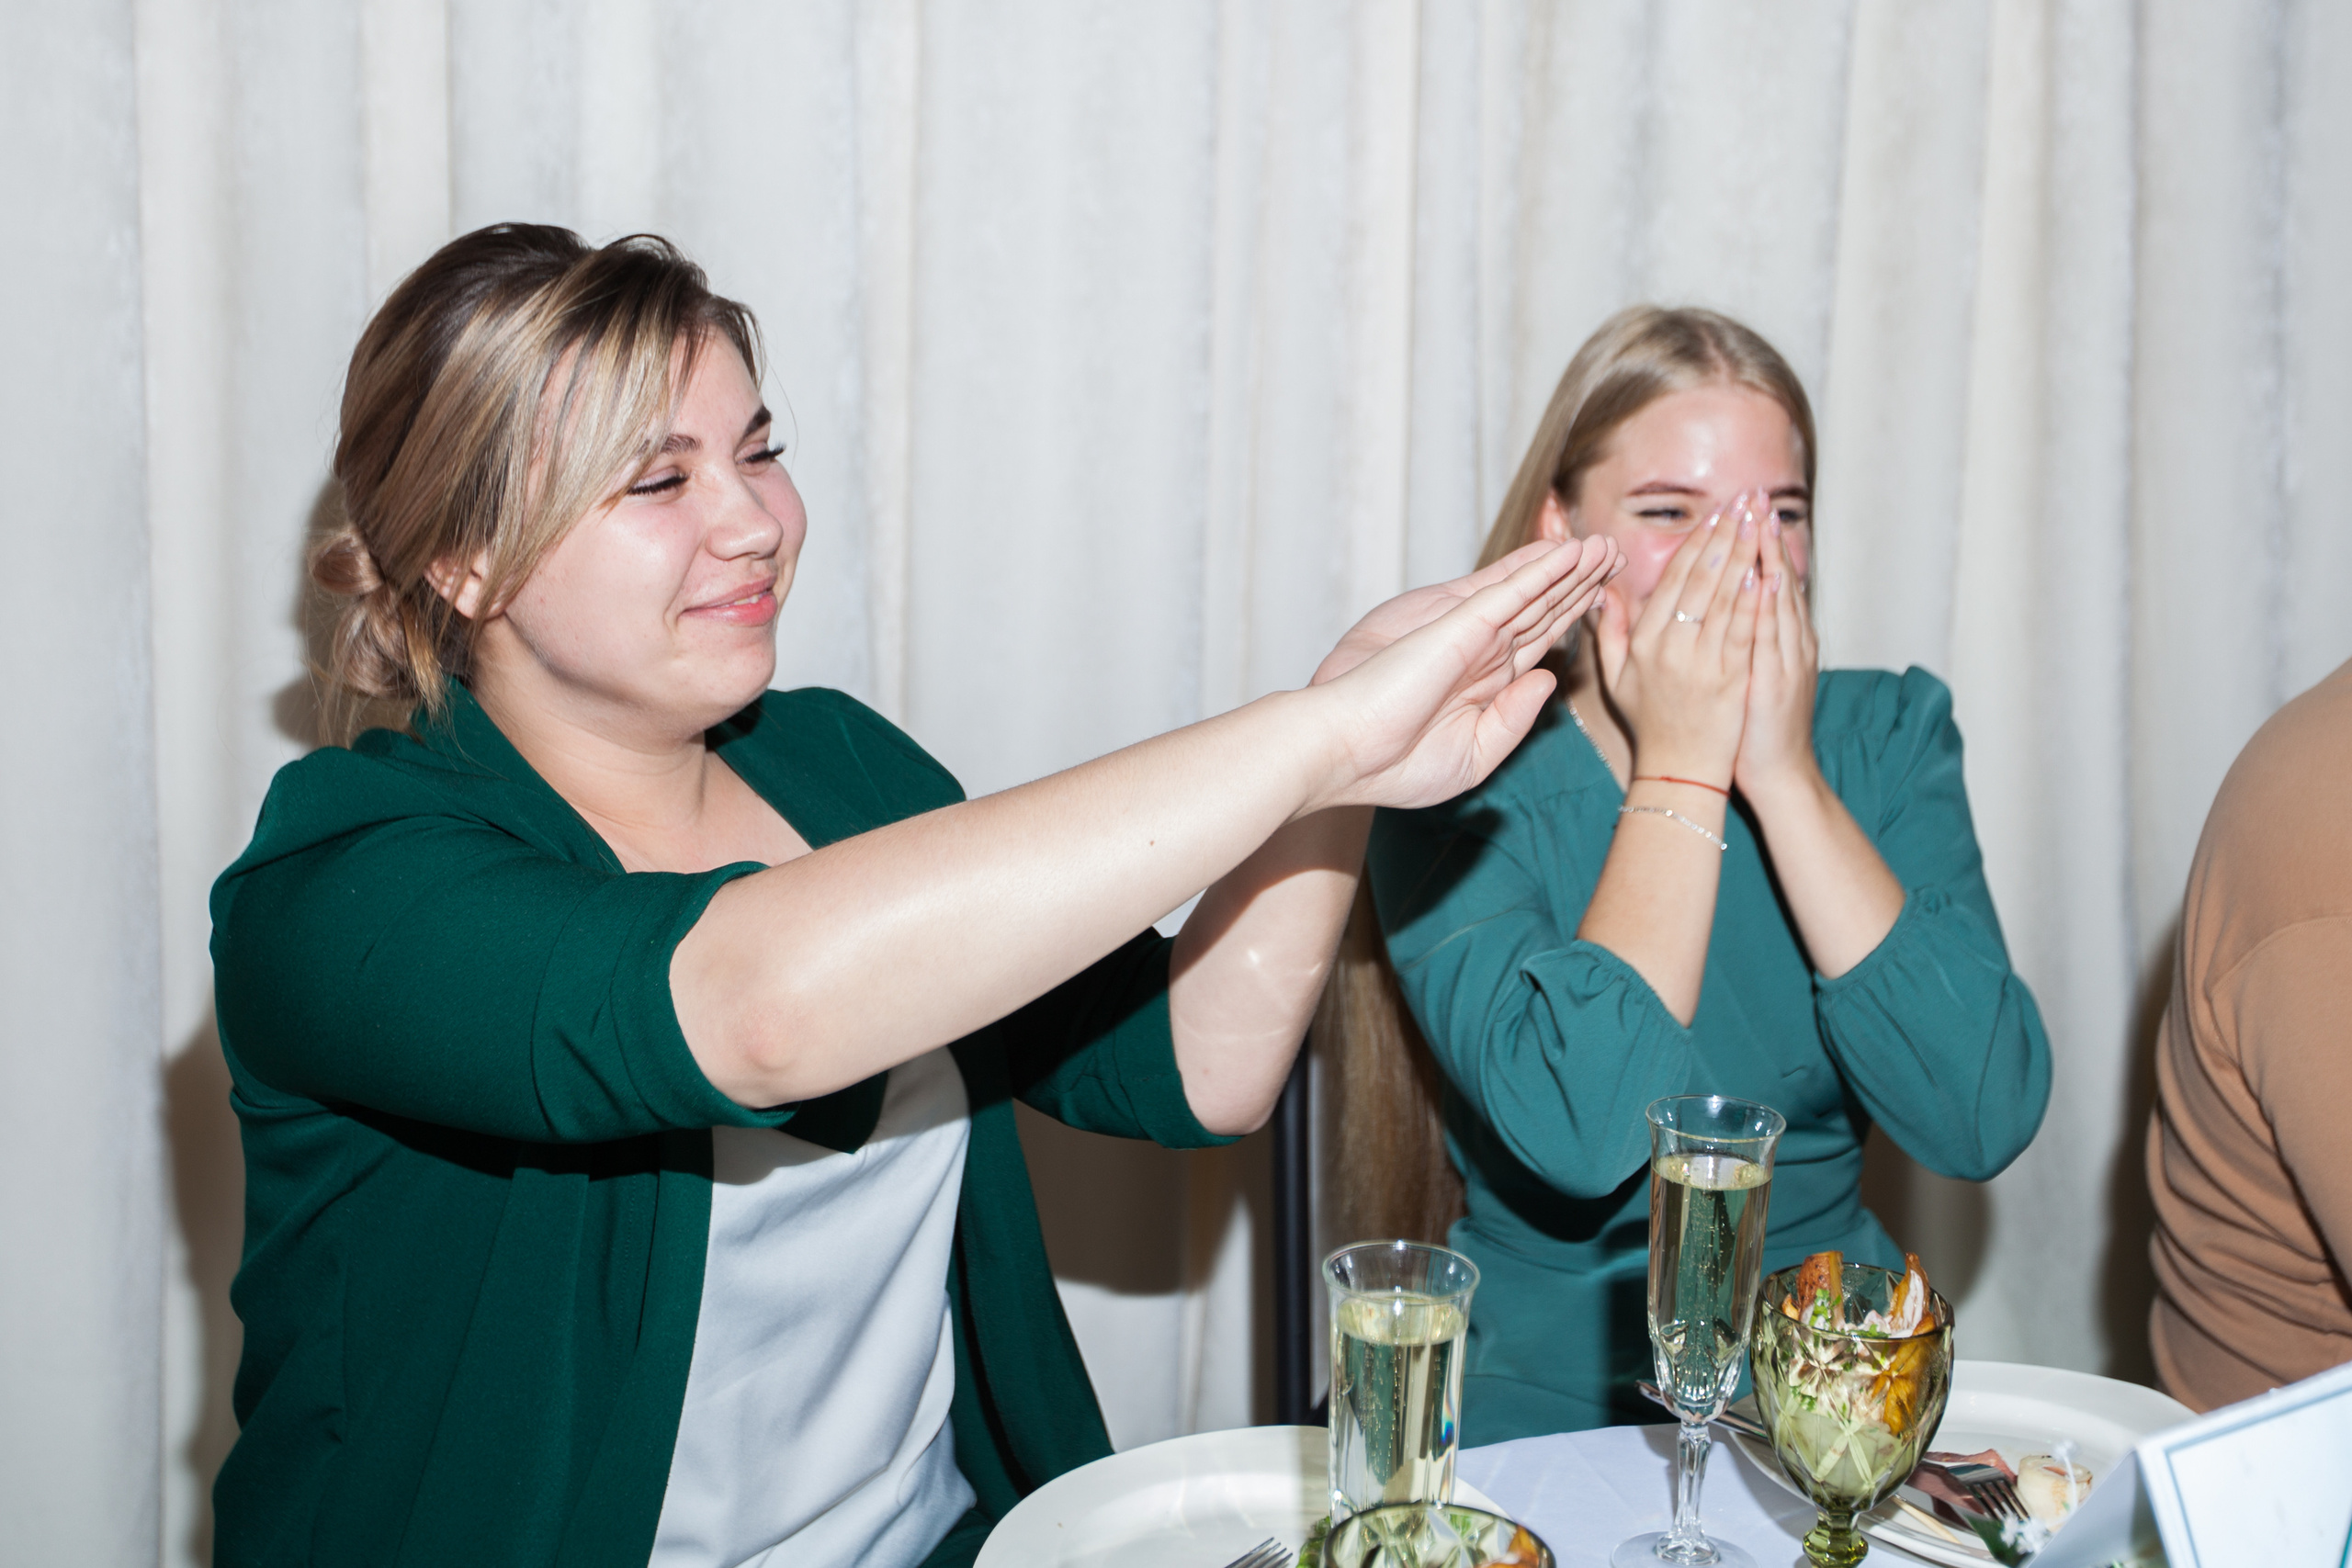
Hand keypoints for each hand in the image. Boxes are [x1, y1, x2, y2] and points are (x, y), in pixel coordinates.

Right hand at [1307, 536, 1622, 810]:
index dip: (1572, 617)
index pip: (1539, 642)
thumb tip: (1548, 679)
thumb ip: (1514, 719)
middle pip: (1544, 609)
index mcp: (1484, 685)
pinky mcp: (1460, 624)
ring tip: (1605, 543)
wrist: (1346, 755)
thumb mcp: (1474, 756)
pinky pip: (1510, 591)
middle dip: (1581, 583)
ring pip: (1533, 593)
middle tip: (1616, 553)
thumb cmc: (1395, 766)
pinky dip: (1540, 569)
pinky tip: (1569, 550)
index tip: (1605, 597)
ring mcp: (1472, 635)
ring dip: (1571, 567)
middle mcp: (1482, 653)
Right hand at [1589, 490, 1765, 786]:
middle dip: (1725, 534)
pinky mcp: (1731, 679)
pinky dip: (1755, 599)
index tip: (1714, 514)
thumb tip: (1602, 591)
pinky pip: (1743, 630)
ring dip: (1745, 554)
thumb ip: (1610, 633)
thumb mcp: (1616, 680)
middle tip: (1744, 501)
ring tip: (1760, 521)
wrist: (1679, 772)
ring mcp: (1702, 663)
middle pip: (1701, 579)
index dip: (1696, 543)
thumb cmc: (1650, 724)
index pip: (1673, 580)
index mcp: (1644, 643)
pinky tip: (1766, 570)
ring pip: (1726, 598)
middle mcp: (1671, 648)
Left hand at [1733, 503, 1821, 801]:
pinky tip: (1765, 578)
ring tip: (1761, 519)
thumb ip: (1735, 635)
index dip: (1754, 543)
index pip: (1764, 579)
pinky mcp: (1778, 681)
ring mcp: (1786, 659)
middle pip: (1775, 578)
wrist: (1778, 772)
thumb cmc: (1751, 725)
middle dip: (1763, 536)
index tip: (1742, 506)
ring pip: (1779, 600)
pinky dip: (1770, 607)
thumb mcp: (1745, 672)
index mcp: (1775, 637)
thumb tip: (1723, 606)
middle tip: (1756, 495)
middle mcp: (1787, 641)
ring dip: (1770, 558)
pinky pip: (1772, 638)